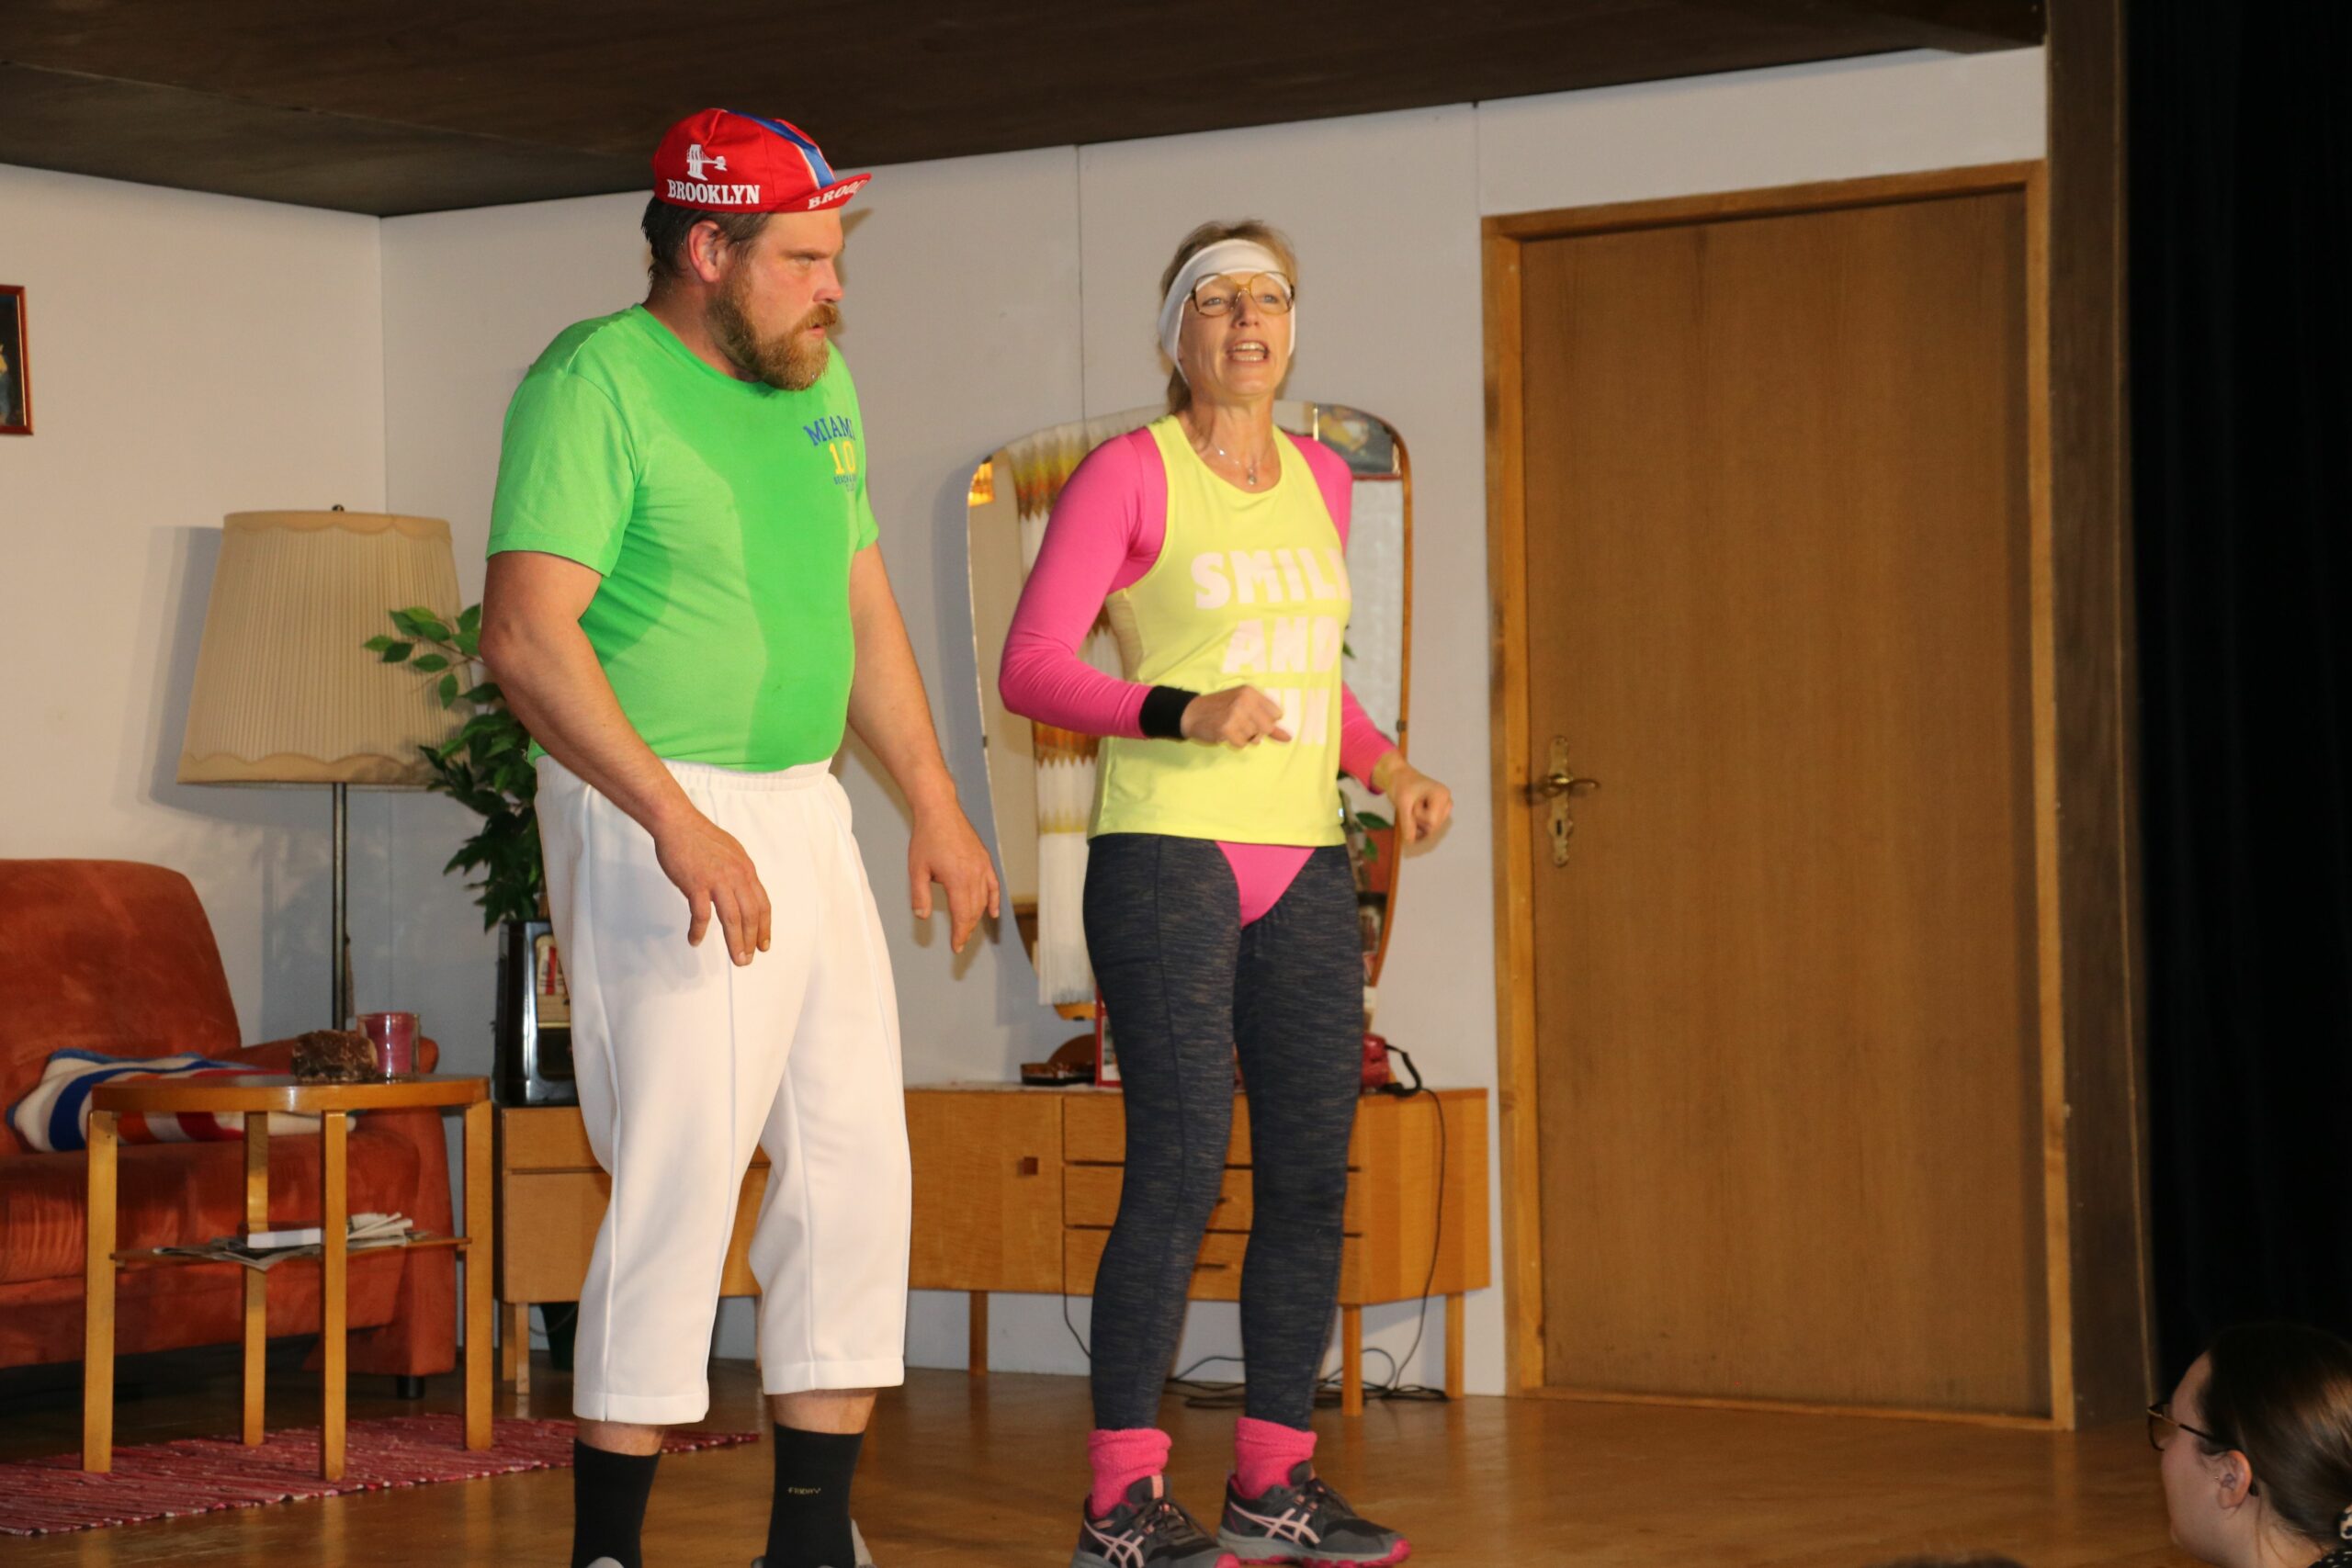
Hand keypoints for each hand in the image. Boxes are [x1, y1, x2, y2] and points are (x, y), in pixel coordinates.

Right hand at [652, 807, 770, 964]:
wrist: (677, 823)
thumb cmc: (700, 837)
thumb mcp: (731, 852)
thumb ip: (739, 873)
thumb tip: (743, 891)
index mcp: (746, 870)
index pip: (762, 904)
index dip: (764, 927)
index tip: (764, 945)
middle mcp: (736, 876)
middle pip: (750, 915)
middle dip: (751, 940)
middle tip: (747, 960)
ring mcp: (717, 880)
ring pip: (732, 918)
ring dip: (735, 942)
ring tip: (736, 959)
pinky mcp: (696, 883)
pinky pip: (701, 915)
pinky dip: (699, 931)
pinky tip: (695, 940)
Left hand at [909, 805, 1001, 953]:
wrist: (940, 811)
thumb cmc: (927, 838)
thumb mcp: (917, 869)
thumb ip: (920, 895)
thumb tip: (922, 916)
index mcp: (958, 880)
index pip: (961, 915)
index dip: (959, 933)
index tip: (956, 947)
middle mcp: (974, 875)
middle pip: (974, 911)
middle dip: (967, 929)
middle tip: (960, 942)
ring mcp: (982, 867)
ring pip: (984, 900)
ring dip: (977, 917)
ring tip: (968, 929)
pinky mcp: (985, 860)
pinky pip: (993, 886)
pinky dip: (994, 901)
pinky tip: (993, 914)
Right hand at [1181, 686, 1290, 748]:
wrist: (1192, 713)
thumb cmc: (1221, 710)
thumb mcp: (1246, 708)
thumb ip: (1270, 723)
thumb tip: (1289, 738)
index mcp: (1251, 692)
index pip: (1277, 714)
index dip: (1265, 720)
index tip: (1251, 717)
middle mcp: (1244, 700)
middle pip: (1267, 728)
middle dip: (1256, 731)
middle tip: (1240, 724)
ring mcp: (1235, 714)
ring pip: (1255, 738)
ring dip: (1244, 737)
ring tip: (1231, 727)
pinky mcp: (1226, 728)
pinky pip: (1242, 745)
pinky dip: (1234, 743)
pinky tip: (1225, 733)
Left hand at [1375, 753, 1454, 846]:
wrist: (1399, 777)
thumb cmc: (1401, 785)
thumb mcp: (1401, 804)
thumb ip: (1407, 823)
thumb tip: (1410, 842)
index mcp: (1442, 795)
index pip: (1432, 821)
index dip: (1417, 816)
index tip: (1412, 801)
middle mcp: (1447, 802)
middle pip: (1433, 827)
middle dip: (1417, 820)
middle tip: (1412, 803)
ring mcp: (1445, 809)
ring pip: (1431, 830)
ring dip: (1418, 822)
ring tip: (1414, 805)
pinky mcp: (1440, 814)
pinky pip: (1429, 829)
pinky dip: (1419, 824)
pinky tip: (1415, 812)